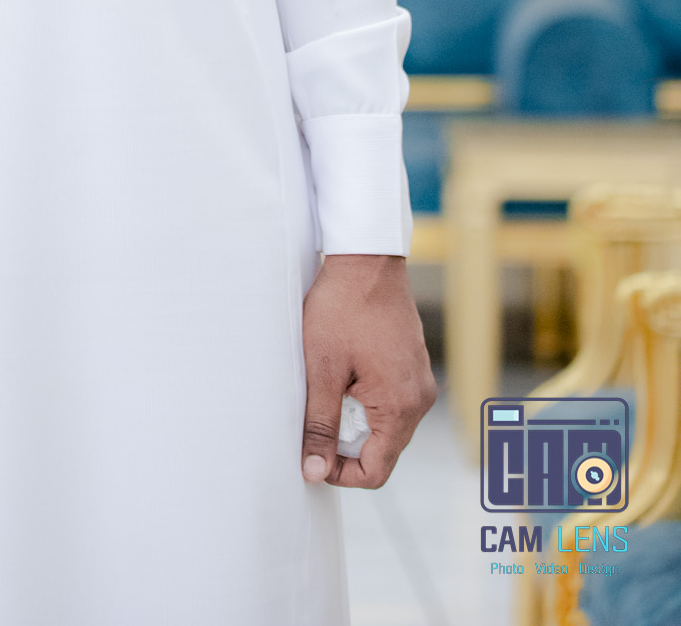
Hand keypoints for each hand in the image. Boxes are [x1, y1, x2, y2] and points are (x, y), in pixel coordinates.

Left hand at [300, 254, 435, 487]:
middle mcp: (419, 399)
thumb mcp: (322, 369)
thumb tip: (314, 471)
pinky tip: (341, 373)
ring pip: (384, 425)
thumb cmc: (343, 307)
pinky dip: (364, 399)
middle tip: (313, 414)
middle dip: (344, 444)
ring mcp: (419, 381)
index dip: (340, 473)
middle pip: (381, 450)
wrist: (366, 258)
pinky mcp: (412, 365)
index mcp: (400, 406)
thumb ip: (320, 424)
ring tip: (326, 387)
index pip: (376, 471)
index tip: (311, 454)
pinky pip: (389, 400)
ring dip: (353, 419)